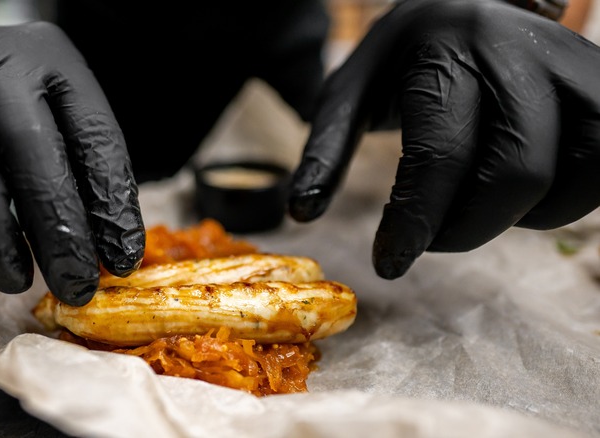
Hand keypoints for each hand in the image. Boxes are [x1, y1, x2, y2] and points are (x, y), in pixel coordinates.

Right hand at [0, 22, 144, 305]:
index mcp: (56, 64)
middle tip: (74, 283)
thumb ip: (82, 182)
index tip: (120, 257)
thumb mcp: (63, 137)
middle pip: (26, 139)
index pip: (91, 132)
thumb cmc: (21, 125)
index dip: (109, 200)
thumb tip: (109, 258)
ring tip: (13, 277)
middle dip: (54, 221)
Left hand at [289, 0, 599, 277]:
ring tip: (473, 202)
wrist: (460, 8)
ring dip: (523, 214)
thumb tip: (301, 213)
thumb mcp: (349, 94)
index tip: (390, 262)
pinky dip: (564, 200)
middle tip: (429, 238)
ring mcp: (574, 62)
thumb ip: (325, 150)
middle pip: (518, 169)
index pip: (442, 150)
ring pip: (580, 169)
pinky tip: (517, 190)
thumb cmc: (399, 60)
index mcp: (445, 47)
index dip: (418, 220)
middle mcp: (518, 48)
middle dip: (468, 227)